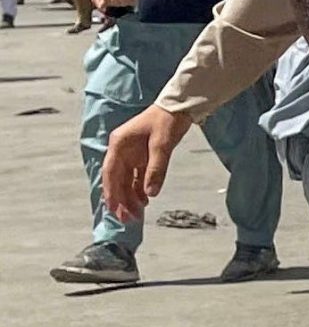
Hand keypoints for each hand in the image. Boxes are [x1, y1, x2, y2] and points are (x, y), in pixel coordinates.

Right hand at [102, 104, 190, 222]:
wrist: (179, 107)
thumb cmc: (167, 121)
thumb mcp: (162, 145)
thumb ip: (156, 169)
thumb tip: (151, 193)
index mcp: (119, 145)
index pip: (111, 173)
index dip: (111, 192)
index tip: (113, 209)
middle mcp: (121, 150)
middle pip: (117, 180)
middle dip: (121, 200)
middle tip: (127, 219)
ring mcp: (131, 154)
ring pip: (127, 180)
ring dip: (130, 197)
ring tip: (137, 214)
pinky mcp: (142, 156)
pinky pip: (137, 176)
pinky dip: (140, 189)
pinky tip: (145, 200)